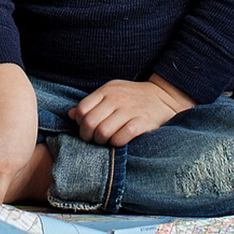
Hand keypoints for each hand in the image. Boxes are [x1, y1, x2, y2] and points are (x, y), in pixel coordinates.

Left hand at [72, 76, 194, 145]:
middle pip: (90, 122)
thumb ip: (92, 103)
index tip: (85, 128)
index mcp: (107, 90)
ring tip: (105, 141)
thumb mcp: (111, 93)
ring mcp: (129, 110)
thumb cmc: (132, 97)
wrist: (163, 97)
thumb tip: (70, 115)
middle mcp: (116, 98)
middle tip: (93, 139)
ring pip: (103, 131)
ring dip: (101, 141)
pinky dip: (116, 143)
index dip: (79, 123)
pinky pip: (120, 137)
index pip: (82, 109)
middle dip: (87, 136)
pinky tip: (118, 141)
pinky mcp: (142, 122)